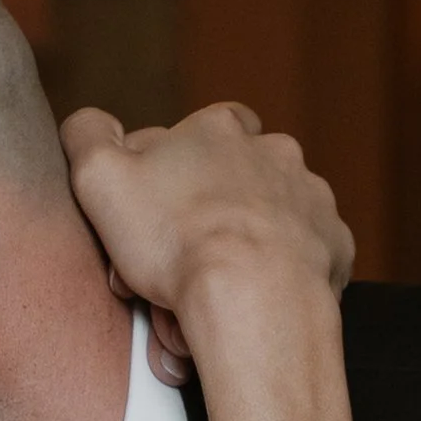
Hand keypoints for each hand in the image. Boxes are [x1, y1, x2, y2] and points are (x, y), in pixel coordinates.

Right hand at [62, 102, 353, 381]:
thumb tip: (91, 124)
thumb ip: (87, 135)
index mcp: (219, 128)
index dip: (167, 172)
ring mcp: (309, 197)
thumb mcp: (99, 175)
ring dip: (242, 245)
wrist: (252, 296)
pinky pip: (302, 255)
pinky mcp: (333, 243)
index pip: (192, 132)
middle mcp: (273, 152)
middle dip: (205, 217)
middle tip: (176, 265)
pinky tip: (252, 297)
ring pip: (267, 218)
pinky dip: (278, 273)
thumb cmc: (175, 239)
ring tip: (211, 290)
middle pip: (231, 178)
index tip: (152, 213)